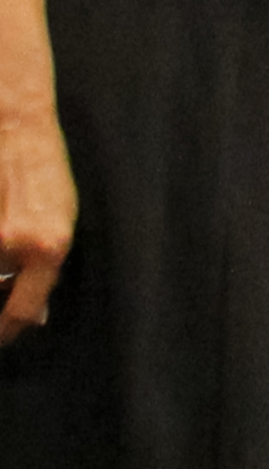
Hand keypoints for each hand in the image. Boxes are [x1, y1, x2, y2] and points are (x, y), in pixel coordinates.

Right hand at [0, 104, 71, 342]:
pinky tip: (3, 240)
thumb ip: (47, 270)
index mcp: (49, 247)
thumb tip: (36, 317)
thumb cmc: (46, 176)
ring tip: (8, 251)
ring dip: (0, 270)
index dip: (8, 332)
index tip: (3, 337)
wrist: (18, 130)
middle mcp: (13, 244)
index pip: (22, 312)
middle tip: (7, 281)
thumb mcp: (63, 223)